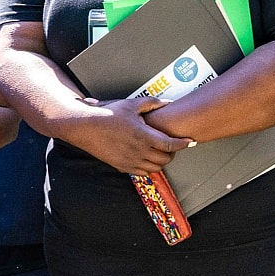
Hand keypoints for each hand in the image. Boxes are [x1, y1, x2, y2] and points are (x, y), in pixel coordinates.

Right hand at [66, 97, 189, 174]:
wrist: (84, 127)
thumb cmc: (107, 115)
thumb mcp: (132, 105)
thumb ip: (153, 103)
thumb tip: (168, 103)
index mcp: (144, 136)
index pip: (171, 144)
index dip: (184, 143)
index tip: (190, 141)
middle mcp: (138, 151)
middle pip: (165, 159)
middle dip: (173, 152)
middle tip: (174, 145)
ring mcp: (129, 161)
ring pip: (155, 168)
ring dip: (162, 161)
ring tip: (162, 152)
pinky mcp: (121, 166)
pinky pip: (142, 173)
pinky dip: (149, 168)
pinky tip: (148, 159)